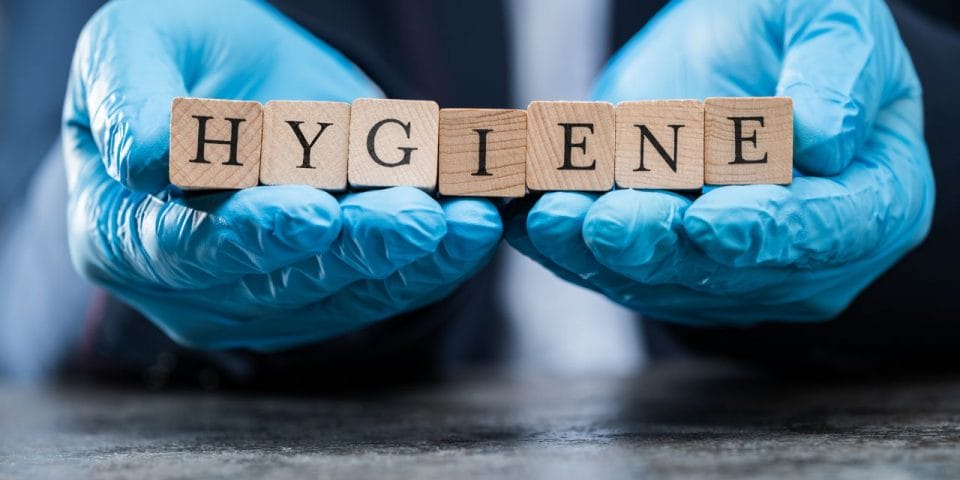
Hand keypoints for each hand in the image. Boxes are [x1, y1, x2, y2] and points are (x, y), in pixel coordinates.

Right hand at [64, 0, 500, 350]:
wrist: (234, 75)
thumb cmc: (174, 57)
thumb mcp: (132, 45)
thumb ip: (129, 98)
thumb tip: (147, 160)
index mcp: (121, 232)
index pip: (184, 246)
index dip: (252, 233)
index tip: (314, 211)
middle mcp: (189, 285)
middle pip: (278, 281)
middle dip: (355, 248)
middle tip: (416, 216)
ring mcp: (258, 301)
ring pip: (341, 292)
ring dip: (409, 261)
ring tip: (464, 220)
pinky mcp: (321, 298)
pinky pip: (381, 290)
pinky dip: (433, 264)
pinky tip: (472, 231)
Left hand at [505, 0, 933, 324]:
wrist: (730, 52)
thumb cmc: (790, 31)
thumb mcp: (830, 17)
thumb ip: (838, 71)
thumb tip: (820, 141)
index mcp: (873, 201)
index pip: (827, 230)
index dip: (767, 230)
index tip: (711, 219)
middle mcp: (803, 256)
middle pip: (731, 270)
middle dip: (663, 246)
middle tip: (611, 219)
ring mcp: (731, 274)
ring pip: (661, 278)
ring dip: (601, 252)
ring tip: (556, 215)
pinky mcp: (668, 270)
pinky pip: (615, 271)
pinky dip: (570, 248)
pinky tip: (534, 219)